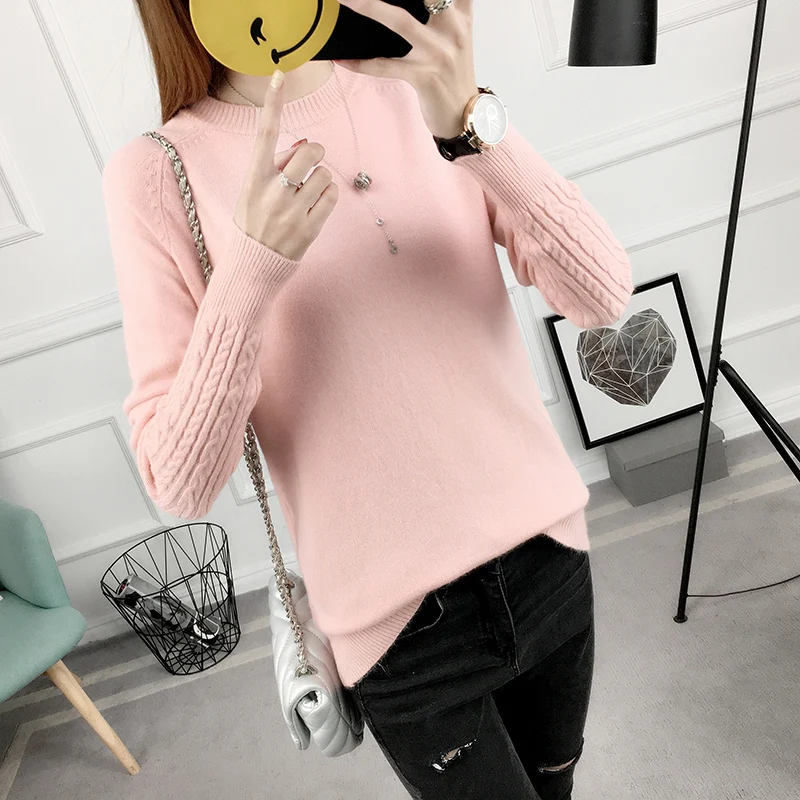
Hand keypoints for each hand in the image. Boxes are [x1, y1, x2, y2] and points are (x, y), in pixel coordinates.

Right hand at [234, 72, 339, 260]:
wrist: (253, 263)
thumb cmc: (254, 219)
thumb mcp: (253, 190)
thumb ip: (275, 165)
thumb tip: (305, 144)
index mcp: (254, 177)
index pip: (264, 133)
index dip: (272, 102)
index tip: (279, 76)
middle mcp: (272, 192)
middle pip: (309, 151)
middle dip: (316, 152)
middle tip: (312, 161)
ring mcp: (291, 212)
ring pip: (324, 175)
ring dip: (321, 178)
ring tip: (309, 192)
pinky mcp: (309, 229)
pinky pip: (331, 197)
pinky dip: (328, 196)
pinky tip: (316, 205)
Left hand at [335, 0, 478, 138]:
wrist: (465, 117)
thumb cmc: (454, 75)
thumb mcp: (456, 36)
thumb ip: (443, 9)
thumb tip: (410, 1)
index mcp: (461, 14)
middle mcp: (452, 29)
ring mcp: (438, 53)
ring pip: (399, 21)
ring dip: (368, 7)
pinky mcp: (424, 77)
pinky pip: (385, 67)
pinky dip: (361, 64)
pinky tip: (343, 58)